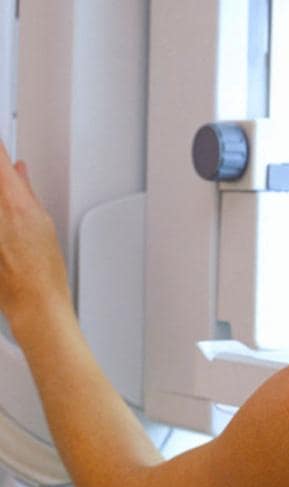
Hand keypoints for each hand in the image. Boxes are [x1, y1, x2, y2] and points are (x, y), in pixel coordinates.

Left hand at [0, 140, 70, 330]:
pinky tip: (8, 226)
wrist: (33, 303)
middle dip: (1, 175)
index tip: (1, 141)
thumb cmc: (44, 272)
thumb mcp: (44, 224)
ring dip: (3, 196)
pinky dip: (3, 219)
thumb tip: (18, 171)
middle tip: (9, 181)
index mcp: (15, 205)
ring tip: (14, 218)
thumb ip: (26, 192)